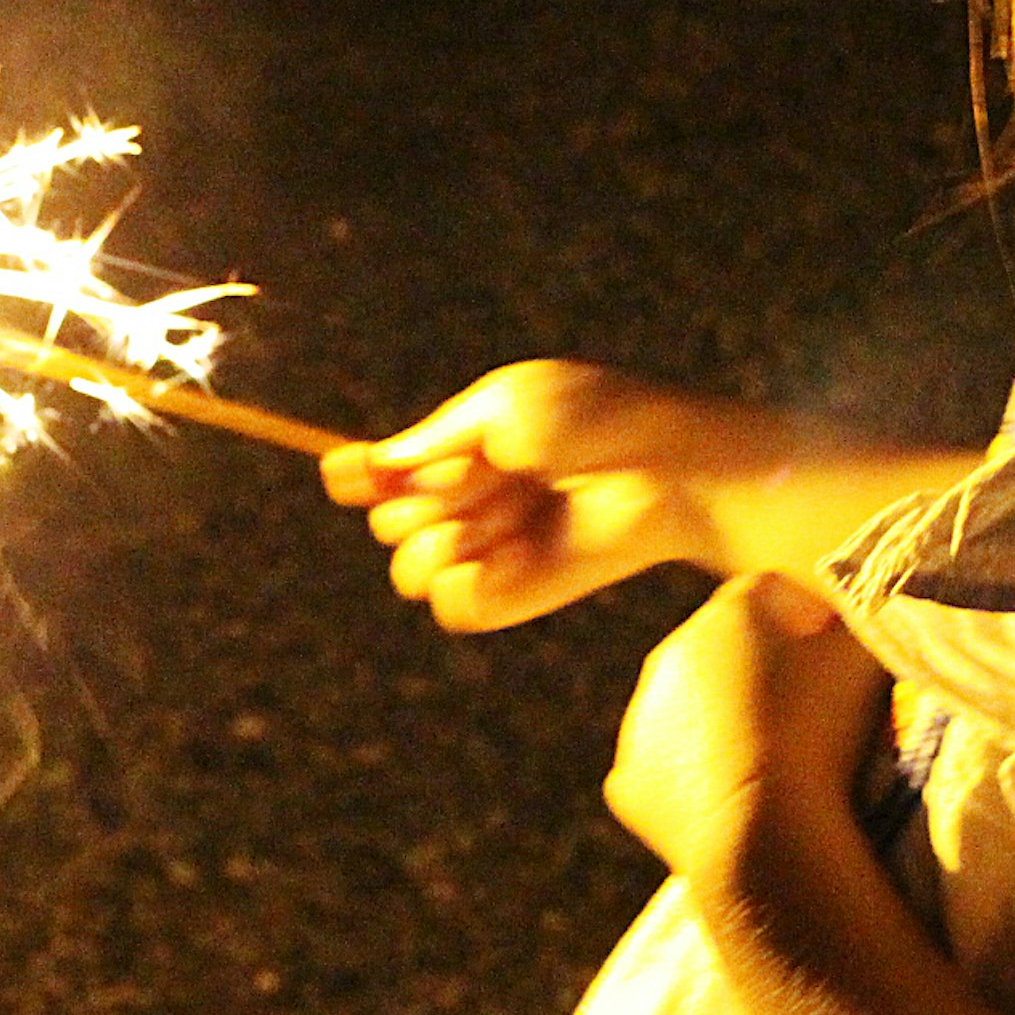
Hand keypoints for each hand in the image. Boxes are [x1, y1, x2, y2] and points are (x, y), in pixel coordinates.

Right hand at [320, 361, 730, 630]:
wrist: (666, 468)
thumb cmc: (595, 420)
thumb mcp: (501, 406)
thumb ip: (429, 441)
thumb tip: (363, 466)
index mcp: (457, 454)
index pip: (375, 476)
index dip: (355, 477)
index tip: (348, 469)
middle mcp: (465, 507)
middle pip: (386, 523)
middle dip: (426, 499)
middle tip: (493, 474)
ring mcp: (488, 554)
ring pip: (409, 572)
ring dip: (447, 540)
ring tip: (508, 514)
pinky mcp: (514, 597)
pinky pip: (452, 608)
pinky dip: (469, 582)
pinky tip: (509, 555)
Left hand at [603, 573, 894, 905]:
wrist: (764, 830)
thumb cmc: (819, 732)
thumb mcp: (866, 661)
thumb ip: (863, 627)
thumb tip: (854, 628)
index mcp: (729, 613)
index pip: (774, 596)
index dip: (810, 622)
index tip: (836, 662)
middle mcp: (672, 653)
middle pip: (725, 651)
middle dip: (762, 673)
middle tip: (807, 720)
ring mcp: (644, 719)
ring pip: (690, 710)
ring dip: (725, 725)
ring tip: (772, 767)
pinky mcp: (631, 779)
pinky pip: (669, 770)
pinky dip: (696, 782)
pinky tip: (735, 803)